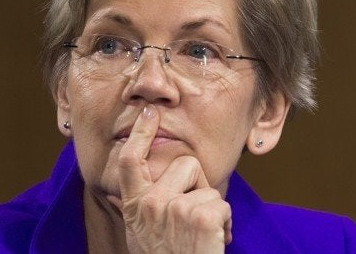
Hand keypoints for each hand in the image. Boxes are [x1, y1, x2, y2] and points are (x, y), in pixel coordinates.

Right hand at [107, 104, 231, 252]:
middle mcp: (149, 204)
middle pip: (184, 164)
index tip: (149, 114)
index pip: (130, 160)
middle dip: (197, 185)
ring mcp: (173, 208)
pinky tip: (214, 242)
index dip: (140, 134)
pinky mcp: (198, 215)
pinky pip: (222, 203)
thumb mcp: (143, 234)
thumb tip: (141, 189)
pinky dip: (225, 223)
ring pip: (207, 185)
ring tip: (202, 236)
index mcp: (135, 206)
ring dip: (212, 209)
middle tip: (194, 218)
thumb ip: (142, 207)